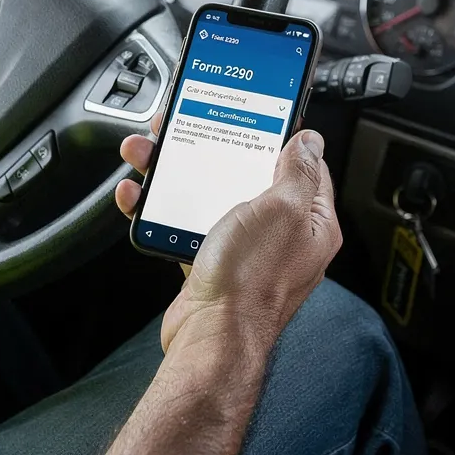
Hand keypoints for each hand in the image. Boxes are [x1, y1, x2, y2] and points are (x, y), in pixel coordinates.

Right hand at [116, 124, 341, 354]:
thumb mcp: (282, 210)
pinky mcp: (213, 266)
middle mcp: (283, 238)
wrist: (211, 338)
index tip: (255, 116)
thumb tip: (311, 141)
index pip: (304, 167)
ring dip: (179, 175)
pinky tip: (142, 198)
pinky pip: (188, 227)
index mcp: (311, 223)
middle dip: (215, 150)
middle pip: (249, 177)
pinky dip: (164, 210)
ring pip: (213, 198)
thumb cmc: (251, 283)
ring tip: (150, 155)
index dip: (279, 138)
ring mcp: (246, 253)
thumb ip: (297, 171)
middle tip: (187, 130)